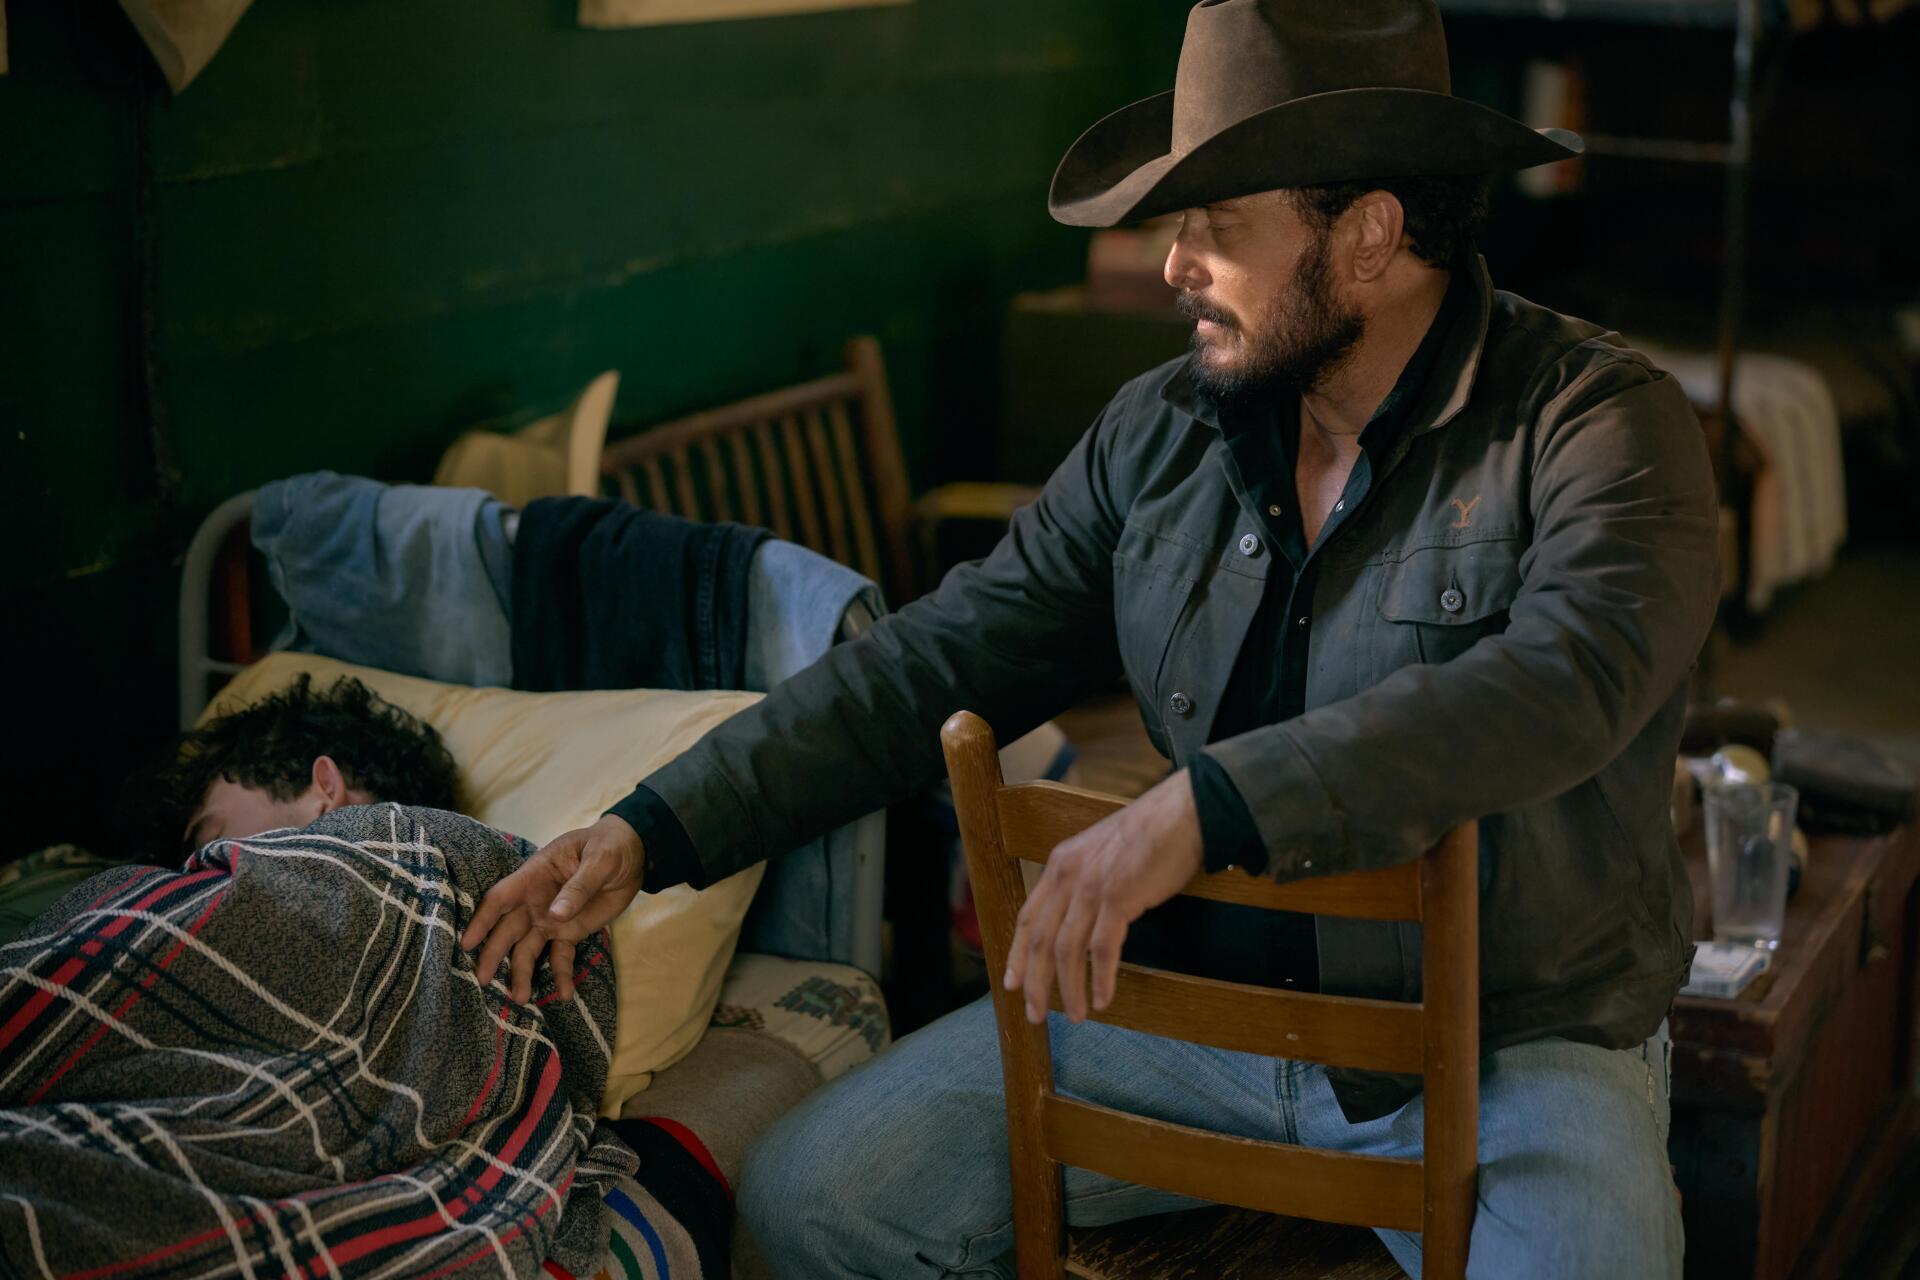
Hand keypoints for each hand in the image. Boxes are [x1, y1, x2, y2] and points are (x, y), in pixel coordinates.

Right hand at [460, 814, 646, 1003]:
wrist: (633, 854)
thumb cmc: (609, 846)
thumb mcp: (600, 860)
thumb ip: (579, 886)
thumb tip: (554, 914)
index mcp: (535, 876)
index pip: (501, 898)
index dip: (482, 919)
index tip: (467, 943)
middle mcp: (536, 901)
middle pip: (507, 930)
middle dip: (493, 954)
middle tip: (482, 981)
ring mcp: (551, 919)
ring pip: (528, 948)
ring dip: (521, 972)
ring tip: (520, 998)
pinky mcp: (570, 932)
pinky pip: (561, 956)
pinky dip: (561, 975)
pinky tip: (564, 995)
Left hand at [1003, 769, 1202, 1023]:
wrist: (1183, 813)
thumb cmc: (1150, 835)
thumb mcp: (1101, 853)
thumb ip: (1084, 881)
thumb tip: (1079, 920)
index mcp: (1060, 863)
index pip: (1028, 917)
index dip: (1017, 954)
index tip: (1013, 984)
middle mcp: (1068, 875)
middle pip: (1040, 940)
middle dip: (1035, 982)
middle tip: (1035, 1015)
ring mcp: (1092, 886)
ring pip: (1067, 950)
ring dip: (1069, 988)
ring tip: (1076, 1015)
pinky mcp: (1119, 896)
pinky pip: (1103, 949)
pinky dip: (1101, 978)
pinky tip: (1103, 999)